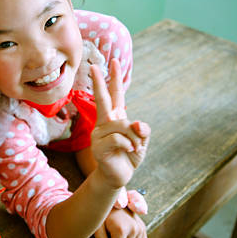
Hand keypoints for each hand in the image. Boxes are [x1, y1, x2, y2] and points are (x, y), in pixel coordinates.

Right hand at [90, 59, 149, 187]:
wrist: (119, 175)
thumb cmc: (129, 154)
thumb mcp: (142, 140)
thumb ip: (142, 129)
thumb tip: (136, 124)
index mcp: (115, 117)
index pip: (115, 94)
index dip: (114, 78)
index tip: (114, 61)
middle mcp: (104, 122)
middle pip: (102, 99)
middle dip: (100, 82)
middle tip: (93, 66)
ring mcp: (99, 134)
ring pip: (121, 125)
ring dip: (134, 137)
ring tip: (134, 147)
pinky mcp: (98, 146)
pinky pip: (118, 139)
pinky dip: (129, 145)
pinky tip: (129, 151)